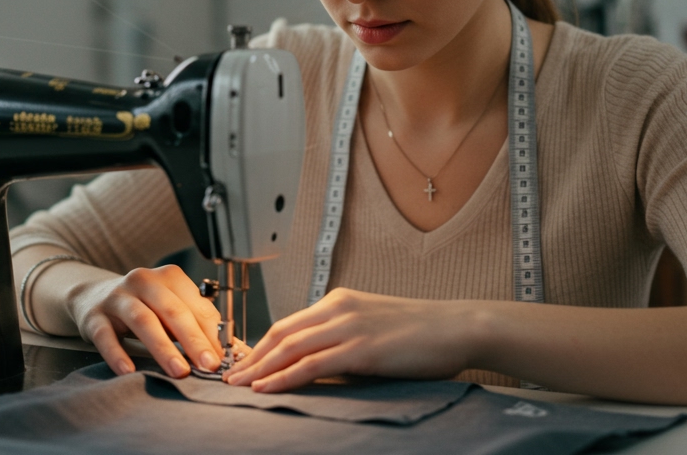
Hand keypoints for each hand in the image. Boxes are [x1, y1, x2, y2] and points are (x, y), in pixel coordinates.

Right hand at [67, 264, 226, 377]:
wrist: (92, 296)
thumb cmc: (143, 306)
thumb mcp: (171, 309)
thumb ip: (199, 326)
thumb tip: (236, 351)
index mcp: (169, 278)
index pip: (196, 305)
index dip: (212, 332)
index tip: (224, 358)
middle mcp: (144, 282)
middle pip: (173, 310)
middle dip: (194, 339)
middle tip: (208, 365)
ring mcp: (117, 298)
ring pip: (143, 321)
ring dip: (164, 348)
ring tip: (179, 371)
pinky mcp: (94, 316)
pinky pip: (106, 336)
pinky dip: (117, 354)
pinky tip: (128, 370)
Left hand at [223, 288, 472, 391]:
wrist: (458, 327)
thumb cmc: (422, 333)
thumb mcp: (374, 327)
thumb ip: (344, 339)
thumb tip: (318, 364)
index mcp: (340, 300)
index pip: (289, 323)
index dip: (261, 344)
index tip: (243, 362)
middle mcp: (339, 308)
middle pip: (281, 333)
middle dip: (251, 356)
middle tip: (228, 376)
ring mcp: (349, 326)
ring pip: (290, 347)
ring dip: (259, 368)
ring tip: (237, 385)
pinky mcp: (361, 348)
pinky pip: (312, 363)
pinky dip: (284, 376)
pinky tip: (267, 387)